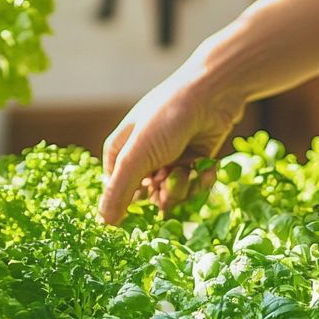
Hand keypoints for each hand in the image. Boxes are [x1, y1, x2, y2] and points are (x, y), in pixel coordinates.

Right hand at [99, 68, 244, 223]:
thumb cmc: (167, 118)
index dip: (129, 202)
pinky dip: (202, 178)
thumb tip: (104, 223)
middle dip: (162, 192)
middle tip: (169, 178)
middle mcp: (145, 157)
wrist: (214, 95)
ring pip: (174, 194)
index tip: (142, 206)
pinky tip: (207, 166)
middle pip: (149, 197)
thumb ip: (119, 190)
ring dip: (184, 185)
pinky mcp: (195, 162)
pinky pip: (195, 185)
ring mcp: (171, 159)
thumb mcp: (137, 155)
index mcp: (121, 151)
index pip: (116, 191)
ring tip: (188, 167)